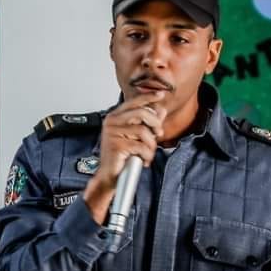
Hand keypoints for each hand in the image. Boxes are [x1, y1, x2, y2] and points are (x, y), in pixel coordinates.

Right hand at [83, 93, 165, 222]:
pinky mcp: (116, 145)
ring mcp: (113, 133)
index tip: (160, 94)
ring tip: (147, 153)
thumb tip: (161, 110)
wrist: (109, 176)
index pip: (134, 101)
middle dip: (156, 124)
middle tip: (158, 134)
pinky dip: (147, 155)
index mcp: (115, 117)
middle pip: (142, 112)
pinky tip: (143, 160)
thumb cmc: (121, 158)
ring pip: (144, 131)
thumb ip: (148, 123)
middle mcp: (112, 122)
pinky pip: (141, 146)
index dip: (149, 97)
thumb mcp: (137, 137)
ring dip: (151, 145)